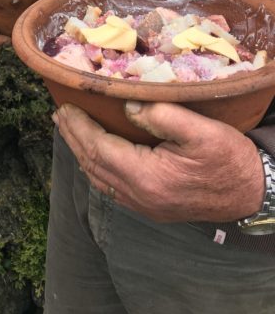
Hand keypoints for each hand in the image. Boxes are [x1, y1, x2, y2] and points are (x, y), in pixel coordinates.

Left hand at [53, 100, 264, 222]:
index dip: (79, 127)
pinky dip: (96, 166)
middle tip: (59, 114)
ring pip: (99, 178)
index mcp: (147, 177)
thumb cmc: (229, 159)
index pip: (99, 149)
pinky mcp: (151, 207)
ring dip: (81, 152)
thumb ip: (162, 116)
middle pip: (93, 164)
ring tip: (69, 129)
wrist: (253, 194)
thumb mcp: (201, 130)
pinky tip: (94, 153)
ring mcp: (144, 205)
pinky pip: (112, 187)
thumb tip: (127, 106)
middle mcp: (139, 196)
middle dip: (73, 137)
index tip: (65, 106)